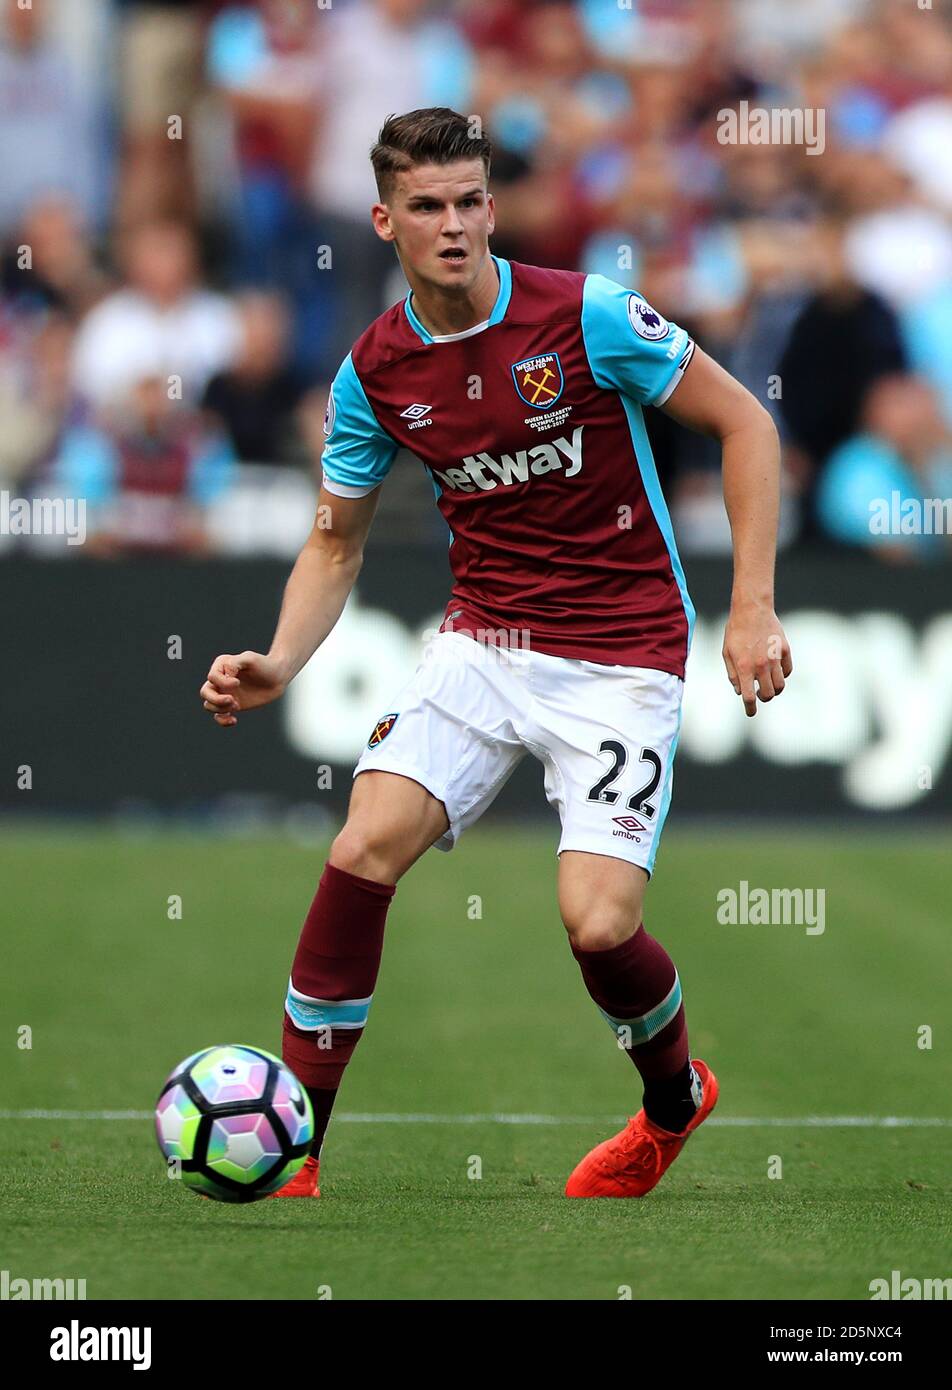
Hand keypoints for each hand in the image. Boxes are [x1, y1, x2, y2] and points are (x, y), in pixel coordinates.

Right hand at [199, 651, 288, 726]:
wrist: (278, 677)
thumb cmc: (264, 664)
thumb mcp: (249, 659)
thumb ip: (234, 664)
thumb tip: (224, 677)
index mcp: (221, 666)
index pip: (212, 677)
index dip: (223, 683)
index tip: (238, 683)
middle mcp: (220, 680)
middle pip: (205, 693)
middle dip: (216, 700)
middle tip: (233, 700)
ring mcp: (225, 693)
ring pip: (209, 705)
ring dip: (221, 709)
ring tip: (237, 705)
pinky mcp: (232, 705)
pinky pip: (219, 716)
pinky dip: (222, 721)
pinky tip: (234, 720)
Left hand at [722, 602, 791, 716]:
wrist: (752, 610)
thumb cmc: (735, 631)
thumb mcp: (727, 653)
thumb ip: (733, 674)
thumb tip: (740, 691)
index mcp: (745, 667)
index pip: (749, 697)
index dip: (750, 709)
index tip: (750, 713)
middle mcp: (761, 665)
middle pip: (768, 694)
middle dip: (762, 698)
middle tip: (758, 694)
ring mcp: (775, 658)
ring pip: (780, 686)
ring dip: (774, 689)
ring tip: (767, 684)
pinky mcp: (785, 650)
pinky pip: (787, 671)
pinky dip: (782, 675)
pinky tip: (775, 671)